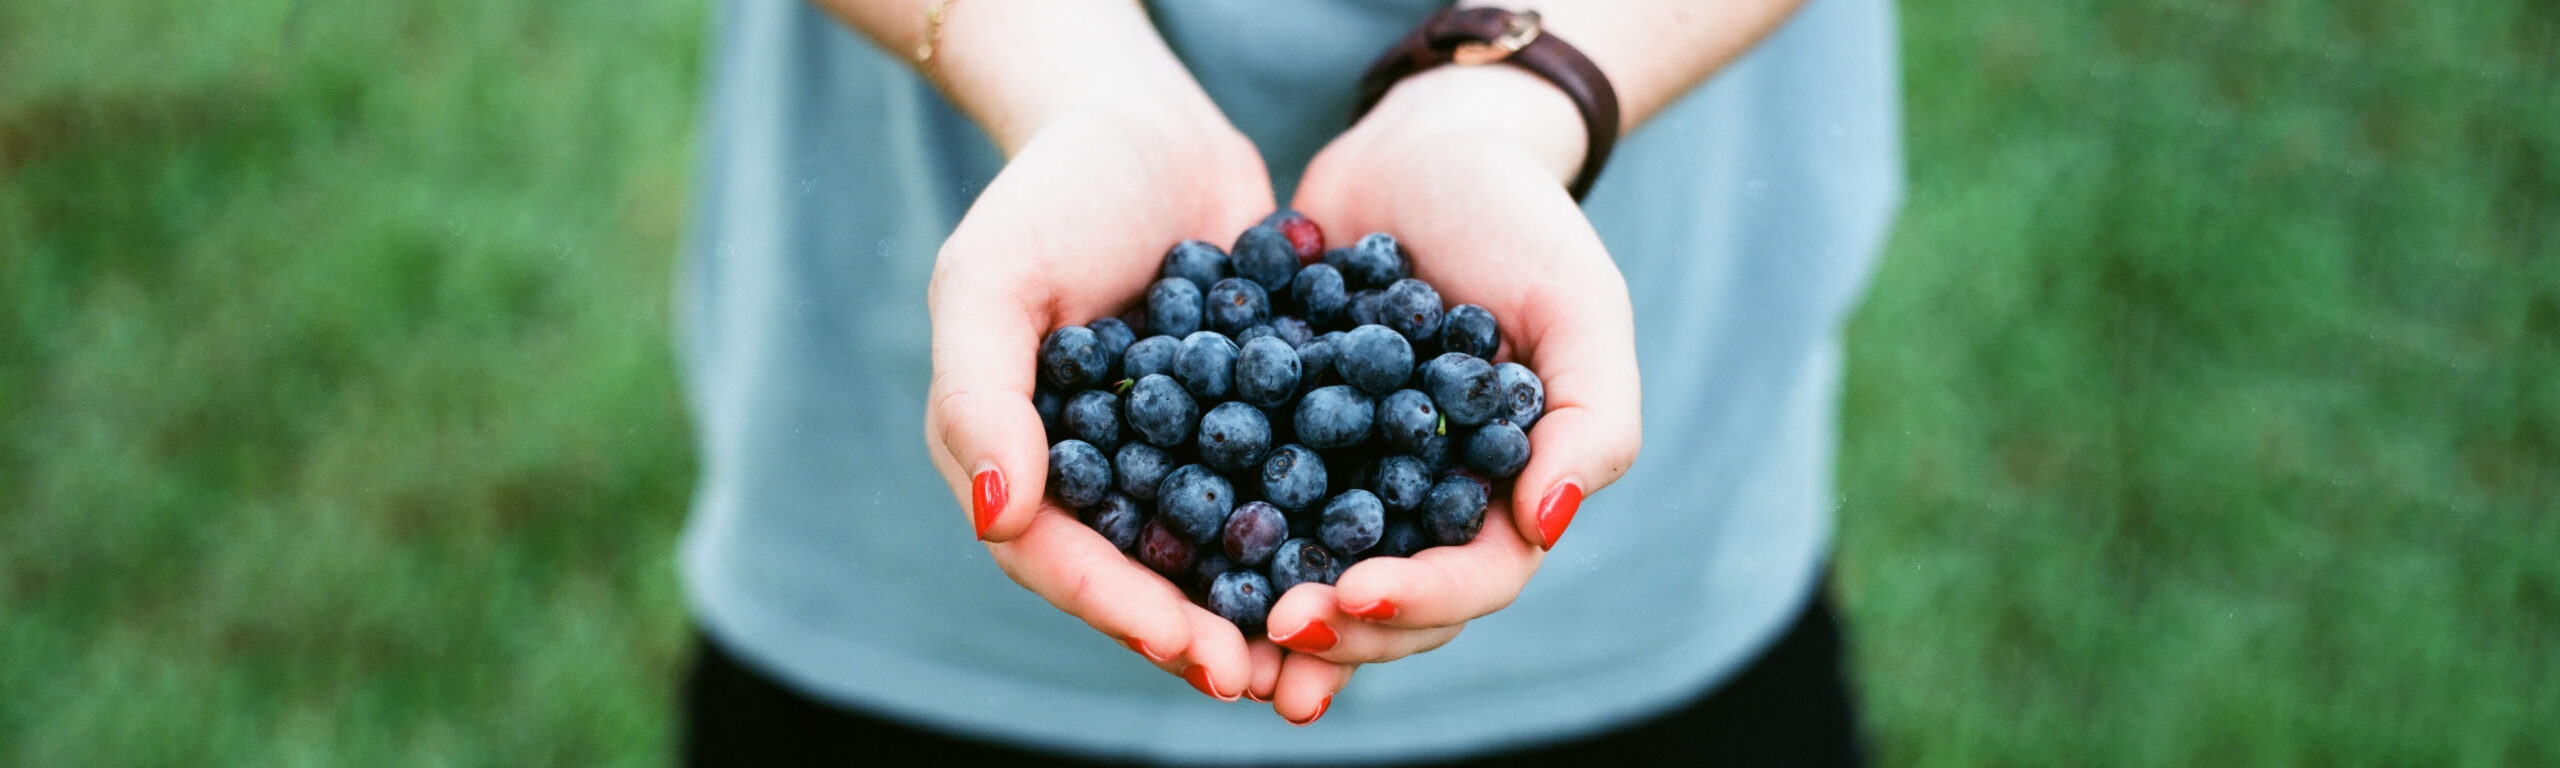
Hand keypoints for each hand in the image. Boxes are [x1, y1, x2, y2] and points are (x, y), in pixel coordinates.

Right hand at [921, 99, 1278, 699]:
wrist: (1145, 122)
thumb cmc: (1050, 192)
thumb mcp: (990, 278)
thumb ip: (978, 397)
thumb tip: (998, 520)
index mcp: (1018, 460)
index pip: (1063, 560)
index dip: (1126, 613)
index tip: (1196, 654)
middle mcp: (1095, 474)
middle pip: (1144, 576)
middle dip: (1204, 634)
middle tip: (1269, 682)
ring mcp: (1174, 453)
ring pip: (1216, 549)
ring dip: (1266, 604)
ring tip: (1325, 649)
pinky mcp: (1248, 423)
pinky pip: (1280, 488)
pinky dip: (1320, 528)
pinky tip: (1379, 557)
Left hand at [1250, 65, 1643, 722]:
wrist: (1421, 146)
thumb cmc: (1518, 219)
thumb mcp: (1578, 303)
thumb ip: (1592, 417)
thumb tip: (1547, 526)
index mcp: (1503, 492)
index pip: (1474, 578)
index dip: (1419, 600)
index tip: (1355, 595)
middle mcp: (1424, 502)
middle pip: (1388, 601)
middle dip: (1335, 628)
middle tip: (1275, 629)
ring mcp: (1348, 476)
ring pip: (1312, 571)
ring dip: (1268, 617)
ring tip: (1219, 642)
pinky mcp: (1277, 438)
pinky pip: (1242, 500)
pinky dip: (1210, 537)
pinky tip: (1164, 559)